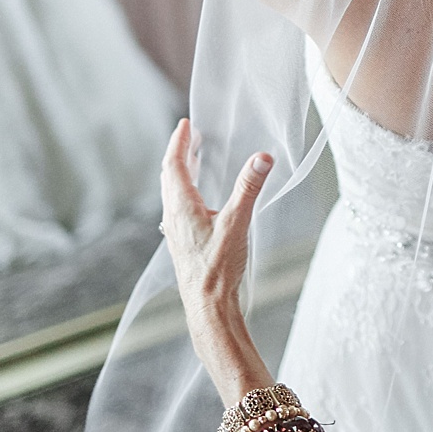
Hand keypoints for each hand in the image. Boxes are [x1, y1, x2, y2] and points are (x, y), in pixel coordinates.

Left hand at [160, 119, 272, 349]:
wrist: (208, 306)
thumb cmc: (218, 268)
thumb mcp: (237, 224)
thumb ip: (249, 189)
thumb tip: (262, 157)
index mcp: (182, 207)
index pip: (174, 165)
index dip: (179, 142)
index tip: (185, 125)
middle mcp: (173, 217)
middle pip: (169, 177)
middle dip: (178, 153)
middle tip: (189, 136)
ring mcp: (175, 232)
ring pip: (171, 194)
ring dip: (179, 173)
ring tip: (191, 162)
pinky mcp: (182, 244)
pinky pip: (177, 208)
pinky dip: (184, 193)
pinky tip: (196, 203)